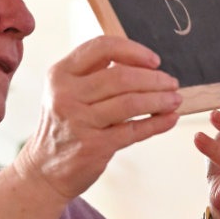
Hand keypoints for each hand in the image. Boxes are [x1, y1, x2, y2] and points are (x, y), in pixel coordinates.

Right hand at [14, 36, 181, 204]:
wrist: (44, 170)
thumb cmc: (65, 126)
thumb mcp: (67, 91)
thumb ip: (94, 73)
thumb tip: (142, 63)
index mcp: (60, 74)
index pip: (101, 48)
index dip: (133, 50)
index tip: (154, 60)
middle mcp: (66, 95)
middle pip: (121, 77)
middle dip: (154, 79)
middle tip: (171, 82)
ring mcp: (79, 121)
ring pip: (131, 102)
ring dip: (160, 99)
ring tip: (175, 99)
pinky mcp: (93, 146)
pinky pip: (134, 130)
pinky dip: (157, 123)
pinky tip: (170, 118)